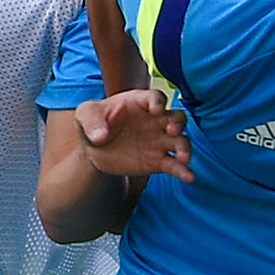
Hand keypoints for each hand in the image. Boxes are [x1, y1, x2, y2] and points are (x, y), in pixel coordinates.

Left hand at [77, 89, 191, 182]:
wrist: (94, 149)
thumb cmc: (92, 123)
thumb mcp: (85, 115)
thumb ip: (91, 120)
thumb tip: (101, 136)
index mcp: (139, 103)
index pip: (156, 98)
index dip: (158, 101)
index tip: (156, 109)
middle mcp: (155, 120)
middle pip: (176, 117)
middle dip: (178, 123)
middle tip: (172, 131)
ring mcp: (158, 141)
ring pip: (180, 141)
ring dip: (184, 148)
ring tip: (182, 158)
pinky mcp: (157, 161)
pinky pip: (174, 165)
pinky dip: (183, 171)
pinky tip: (189, 177)